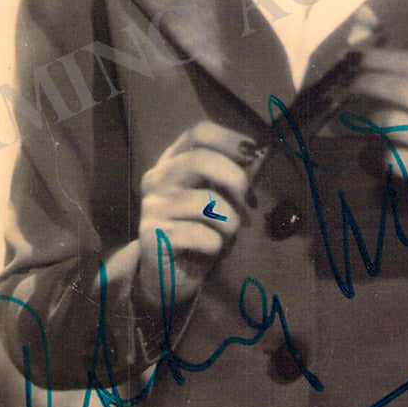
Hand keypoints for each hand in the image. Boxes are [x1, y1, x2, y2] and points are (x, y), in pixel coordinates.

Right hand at [137, 121, 259, 306]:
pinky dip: (217, 245)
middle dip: (234, 178)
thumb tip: (256, 157)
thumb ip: (227, 175)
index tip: (252, 154)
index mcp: (172, 161)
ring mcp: (152, 206)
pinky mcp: (152, 235)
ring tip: (226, 233)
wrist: (169, 273)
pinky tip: (210, 249)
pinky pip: (203, 235)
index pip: (198, 133)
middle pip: (200, 159)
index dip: (229, 139)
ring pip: (207, 203)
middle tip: (246, 201)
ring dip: (230, 222)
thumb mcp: (213, 196)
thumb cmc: (199, 228)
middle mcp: (157, 178)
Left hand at [345, 48, 407, 225]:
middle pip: (400, 89)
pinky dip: (380, 152)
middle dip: (368, 83)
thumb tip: (384, 62)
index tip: (358, 58)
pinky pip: (394, 158)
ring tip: (369, 119)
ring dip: (372, 118)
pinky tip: (380, 150)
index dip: (382, 59)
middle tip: (350, 84)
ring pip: (392, 121)